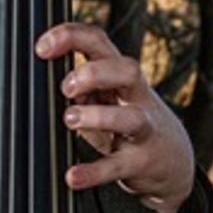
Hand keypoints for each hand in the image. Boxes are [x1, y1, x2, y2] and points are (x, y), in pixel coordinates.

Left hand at [37, 20, 195, 212]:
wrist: (173, 161)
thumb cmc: (129, 122)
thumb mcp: (109, 96)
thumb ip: (81, 86)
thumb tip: (40, 79)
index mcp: (121, 77)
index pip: (100, 42)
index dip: (71, 37)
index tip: (42, 48)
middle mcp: (137, 98)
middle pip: (128, 70)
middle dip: (94, 73)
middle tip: (66, 88)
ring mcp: (144, 130)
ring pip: (130, 117)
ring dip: (97, 117)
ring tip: (70, 120)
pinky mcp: (142, 162)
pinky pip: (118, 166)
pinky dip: (94, 171)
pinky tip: (73, 176)